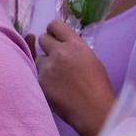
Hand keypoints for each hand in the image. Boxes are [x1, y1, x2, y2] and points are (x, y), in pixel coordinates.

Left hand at [34, 20, 114, 135]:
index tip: (54, 36)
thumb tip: (63, 44)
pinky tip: (55, 88)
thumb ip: (75, 49)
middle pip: (43, 39)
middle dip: (48, 47)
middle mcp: (60, 52)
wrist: (93, 110)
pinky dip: (43, 80)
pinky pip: (37, 75)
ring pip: (38, 58)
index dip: (53, 30)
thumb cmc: (98, 87)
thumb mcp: (91, 59)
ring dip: (45, 65)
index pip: (55, 25)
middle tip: (55, 58)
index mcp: (75, 45)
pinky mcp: (40, 81)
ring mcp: (48, 67)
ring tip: (57, 77)